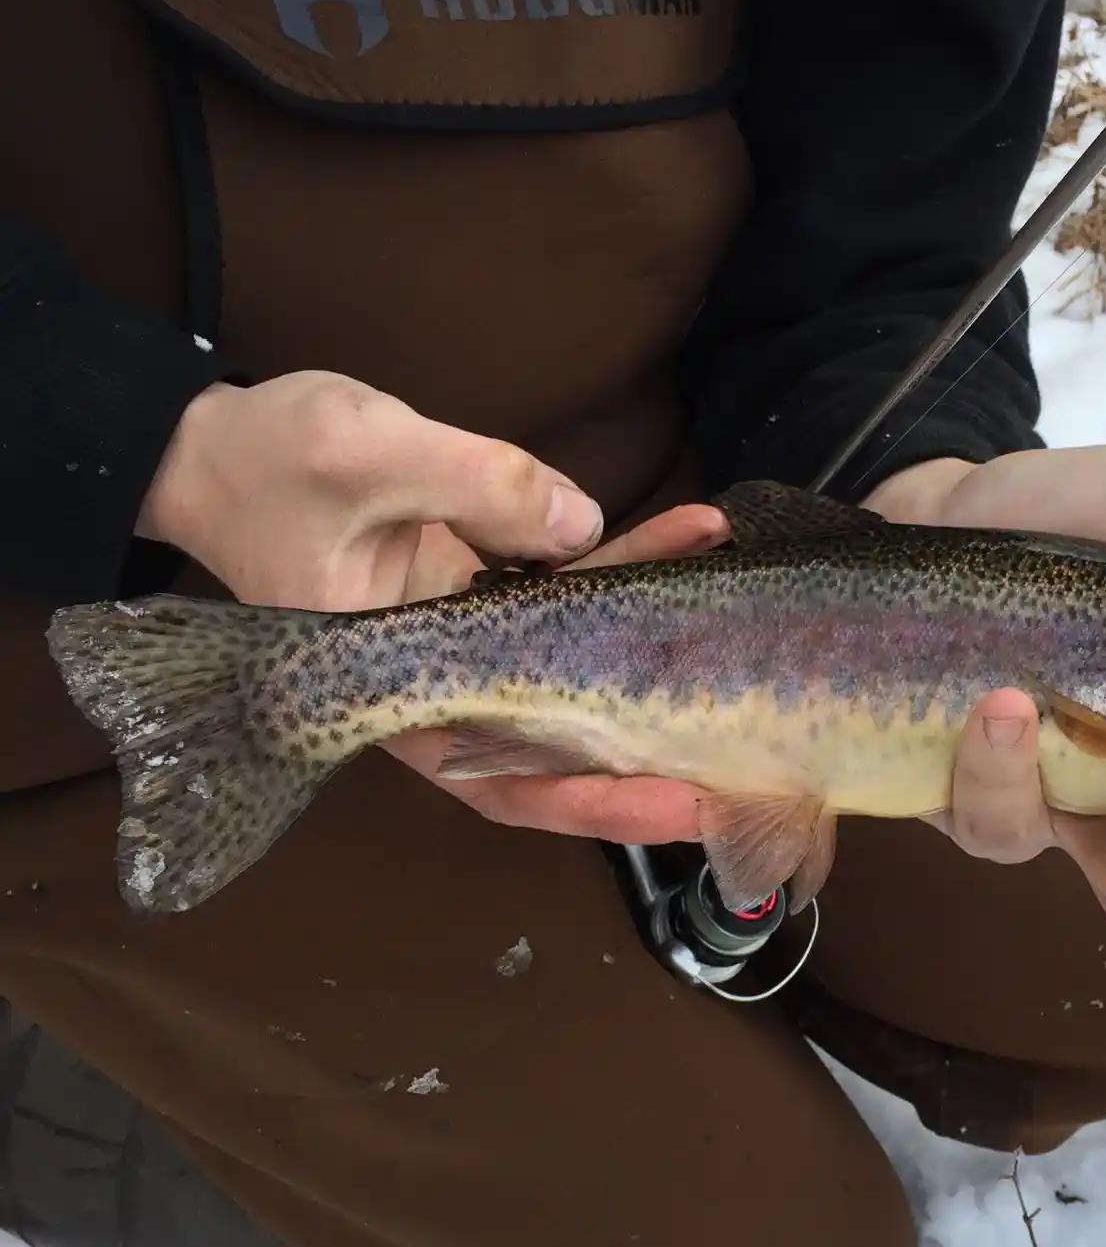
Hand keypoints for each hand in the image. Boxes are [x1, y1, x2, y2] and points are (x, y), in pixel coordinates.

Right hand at [139, 372, 726, 841]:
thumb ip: (481, 486)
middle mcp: (443, 680)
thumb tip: (585, 529)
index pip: (499, 775)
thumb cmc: (268, 462)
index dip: (586, 801)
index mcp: (395, 689)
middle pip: (558, 745)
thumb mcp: (365, 453)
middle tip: (745, 762)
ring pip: (578, 670)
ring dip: (658, 653)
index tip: (671, 802)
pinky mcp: (490, 588)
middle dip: (648, 753)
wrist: (219, 443)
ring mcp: (472, 637)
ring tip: (741, 622)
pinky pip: (571, 598)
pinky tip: (690, 538)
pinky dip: (629, 577)